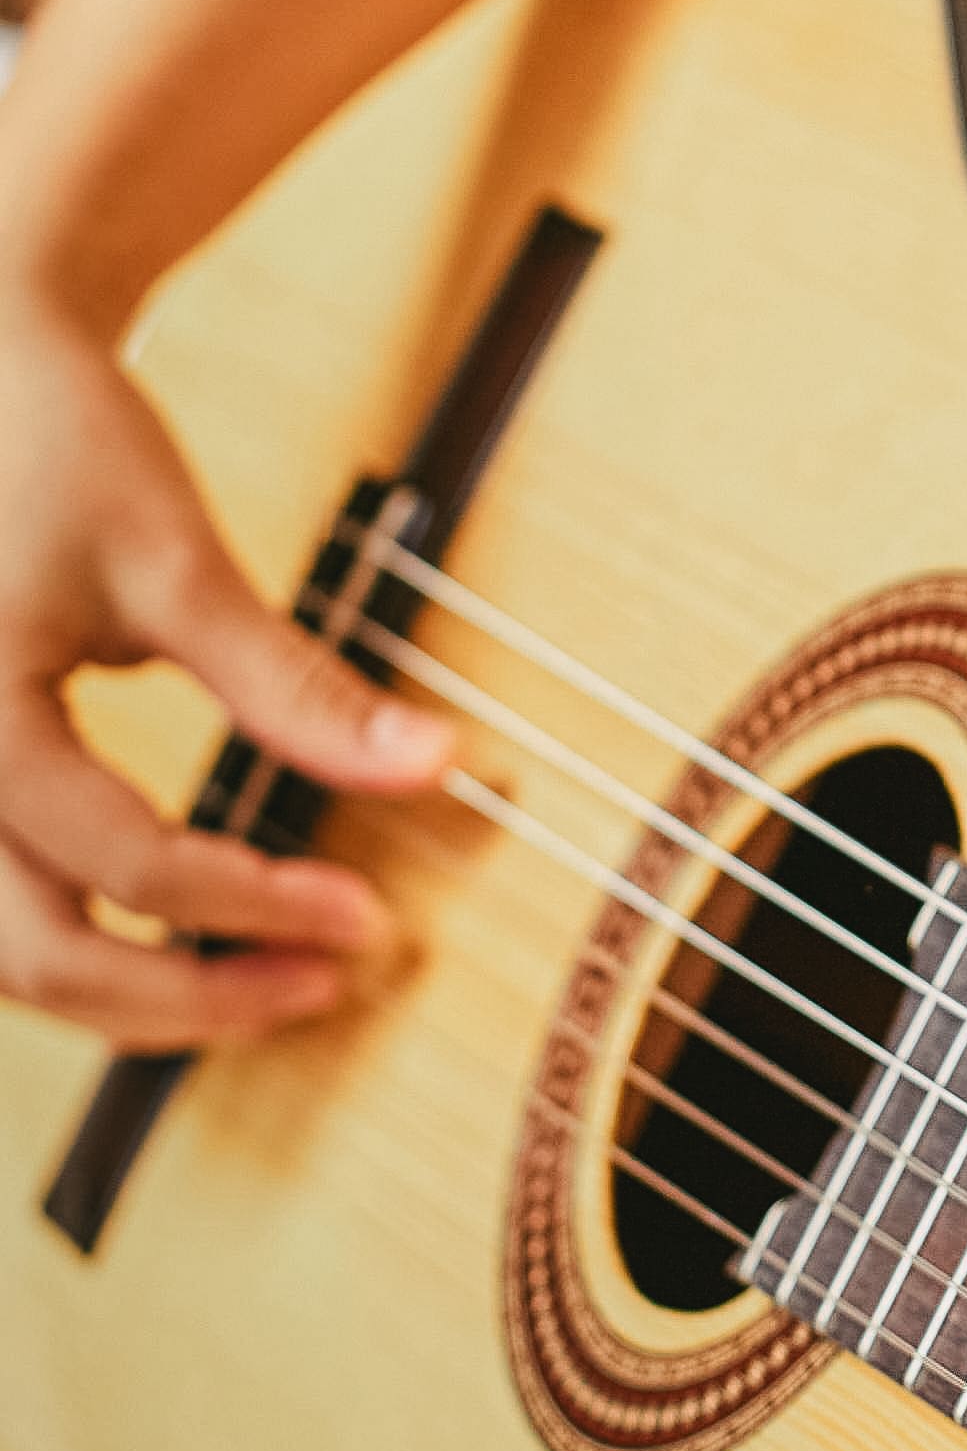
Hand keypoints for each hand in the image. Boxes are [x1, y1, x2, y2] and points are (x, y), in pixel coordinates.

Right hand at [0, 284, 448, 1045]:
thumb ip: (294, 683)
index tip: (367, 920)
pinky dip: (81, 949)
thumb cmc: (61, 449)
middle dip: (187, 1000)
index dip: (259, 907)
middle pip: (41, 958)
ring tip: (260, 984)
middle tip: (318, 986)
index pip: (130, 865)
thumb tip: (439, 765)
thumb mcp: (179, 564)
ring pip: (4, 961)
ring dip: (129, 997)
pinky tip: (176, 950)